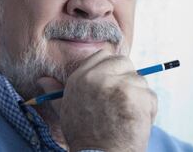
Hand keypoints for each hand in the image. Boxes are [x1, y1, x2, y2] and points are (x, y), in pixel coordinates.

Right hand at [40, 50, 157, 151]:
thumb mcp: (66, 111)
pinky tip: (135, 122)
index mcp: (80, 78)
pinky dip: (148, 109)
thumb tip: (42, 80)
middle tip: (123, 101)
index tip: (115, 84)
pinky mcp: (136, 96)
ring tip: (127, 116)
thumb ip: (56, 93)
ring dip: (139, 97)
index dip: (113, 68)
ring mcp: (118, 85)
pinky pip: (150, 95)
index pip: (104, 55)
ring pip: (140, 80)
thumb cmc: (84, 136)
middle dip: (128, 78)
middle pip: (124, 62)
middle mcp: (98, 77)